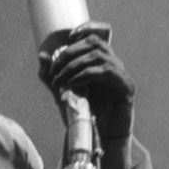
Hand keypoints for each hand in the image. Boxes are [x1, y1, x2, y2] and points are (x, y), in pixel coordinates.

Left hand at [40, 22, 134, 140]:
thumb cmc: (87, 116)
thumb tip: (42, 56)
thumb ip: (54, 76)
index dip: (86, 29)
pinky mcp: (126, 87)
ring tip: (61, 79)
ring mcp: (122, 75)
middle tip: (56, 68)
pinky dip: (86, 75)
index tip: (68, 36)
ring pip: (98, 55)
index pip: (96, 37)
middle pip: (94, 43)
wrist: (103, 139)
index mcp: (101, 63)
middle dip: (71, 52)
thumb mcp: (65, 93)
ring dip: (75, 65)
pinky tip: (74, 84)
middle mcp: (114, 65)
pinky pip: (105, 71)